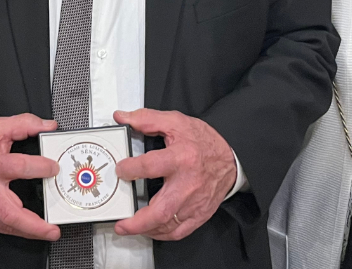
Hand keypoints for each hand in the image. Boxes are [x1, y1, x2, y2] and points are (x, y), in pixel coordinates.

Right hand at [0, 113, 61, 240]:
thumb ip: (25, 124)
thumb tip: (48, 126)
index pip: (18, 166)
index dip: (39, 167)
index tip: (53, 168)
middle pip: (9, 211)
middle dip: (33, 224)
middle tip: (53, 230)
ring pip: (6, 225)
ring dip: (29, 231)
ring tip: (48, 232)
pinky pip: (1, 227)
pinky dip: (18, 230)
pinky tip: (31, 230)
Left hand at [112, 108, 236, 240]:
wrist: (230, 158)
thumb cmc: (203, 141)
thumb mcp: (175, 122)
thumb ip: (146, 119)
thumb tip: (122, 117)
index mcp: (181, 158)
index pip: (150, 166)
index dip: (130, 169)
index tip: (120, 170)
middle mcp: (188, 184)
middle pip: (162, 209)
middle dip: (138, 221)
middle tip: (121, 222)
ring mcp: (195, 203)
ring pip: (169, 225)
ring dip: (146, 229)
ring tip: (130, 227)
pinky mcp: (200, 214)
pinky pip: (179, 231)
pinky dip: (162, 234)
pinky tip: (151, 229)